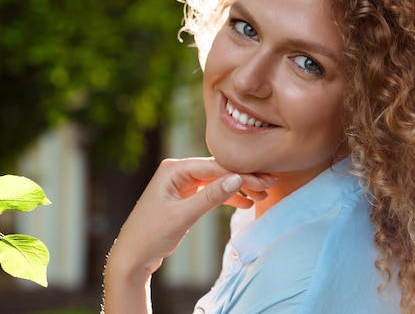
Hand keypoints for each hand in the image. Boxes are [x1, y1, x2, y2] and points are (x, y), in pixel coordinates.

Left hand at [107, 157, 277, 278]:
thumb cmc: (150, 236)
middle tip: (271, 183)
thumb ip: (211, 196)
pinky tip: (245, 202)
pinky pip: (211, 192)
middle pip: (219, 171)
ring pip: (218, 181)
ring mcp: (181, 183)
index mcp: (174, 169)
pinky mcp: (185, 195)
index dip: (242, 174)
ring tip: (262, 195)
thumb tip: (237, 178)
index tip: (265, 181)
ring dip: (239, 188)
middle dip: (245, 178)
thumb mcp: (183, 216)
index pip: (216, 167)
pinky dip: (227, 197)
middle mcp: (178, 171)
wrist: (131, 258)